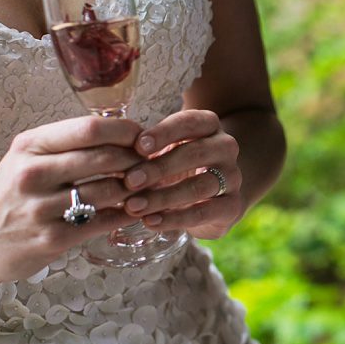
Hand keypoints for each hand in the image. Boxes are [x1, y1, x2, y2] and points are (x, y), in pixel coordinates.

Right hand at [0, 116, 143, 285]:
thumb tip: (124, 131)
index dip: (127, 131)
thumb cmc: (10, 194)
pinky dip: (126, 214)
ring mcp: (42, 208)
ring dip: (137, 188)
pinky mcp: (52, 238)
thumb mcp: (28, 157)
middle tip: (152, 164)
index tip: (143, 138)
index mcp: (30, 145)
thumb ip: (68, 144)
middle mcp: (33, 173)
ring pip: (110, 190)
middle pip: (106, 157)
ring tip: (147, 187)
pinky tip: (133, 210)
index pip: (91, 128)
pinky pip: (104, 221)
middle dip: (138, 160)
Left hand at [121, 109, 242, 238]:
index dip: (164, 133)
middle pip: (196, 153)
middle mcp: (226, 147)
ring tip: (134, 206)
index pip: (190, 121)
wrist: (209, 195)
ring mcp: (233, 177)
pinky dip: (176, 219)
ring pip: (201, 185)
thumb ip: (144, 150)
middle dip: (159, 168)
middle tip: (129, 182)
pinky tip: (151, 222)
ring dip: (164, 197)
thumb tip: (111, 155)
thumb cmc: (175, 165)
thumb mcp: (162, 150)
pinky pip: (205, 212)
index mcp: (208, 125)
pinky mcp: (233, 206)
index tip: (138, 146)